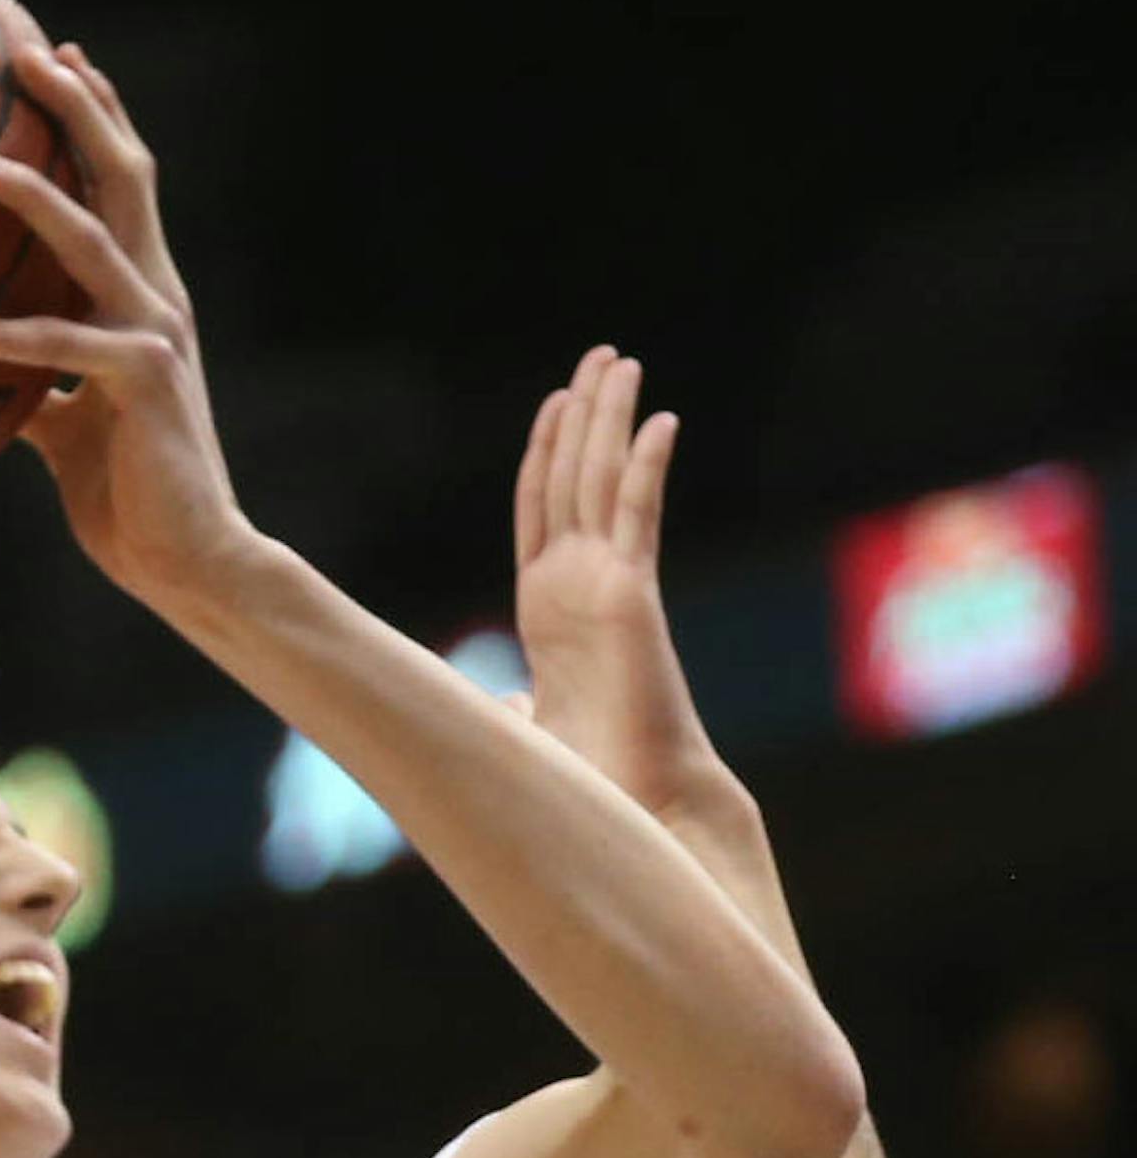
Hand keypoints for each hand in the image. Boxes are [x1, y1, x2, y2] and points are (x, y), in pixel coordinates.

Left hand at [0, 43, 256, 614]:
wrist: (190, 563)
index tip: (54, 60)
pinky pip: (59, 343)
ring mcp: (155, 333)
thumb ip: (32, 392)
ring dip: (29, 191)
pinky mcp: (142, 380)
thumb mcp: (69, 433)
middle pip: (123, 177)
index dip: (95, 120)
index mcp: (143, 301)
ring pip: (92, 236)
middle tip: (25, 54)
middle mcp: (158, 300)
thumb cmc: (130, 501)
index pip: (123, 190)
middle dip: (78, 109)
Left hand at [511, 346, 731, 823]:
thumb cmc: (590, 775)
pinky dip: (646, 467)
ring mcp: (609, 586)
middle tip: (601, 355)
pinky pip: (638, 517)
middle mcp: (580, 585)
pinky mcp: (635, 596)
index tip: (555, 403)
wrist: (634, 803)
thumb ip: (510, 705)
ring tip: (620, 361)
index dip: (545, 454)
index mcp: (547, 608)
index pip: (542, 511)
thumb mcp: (527, 728)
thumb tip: (499, 704)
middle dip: (584, 416)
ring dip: (611, 420)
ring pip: (604, 485)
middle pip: (575, 481)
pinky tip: (659, 420)